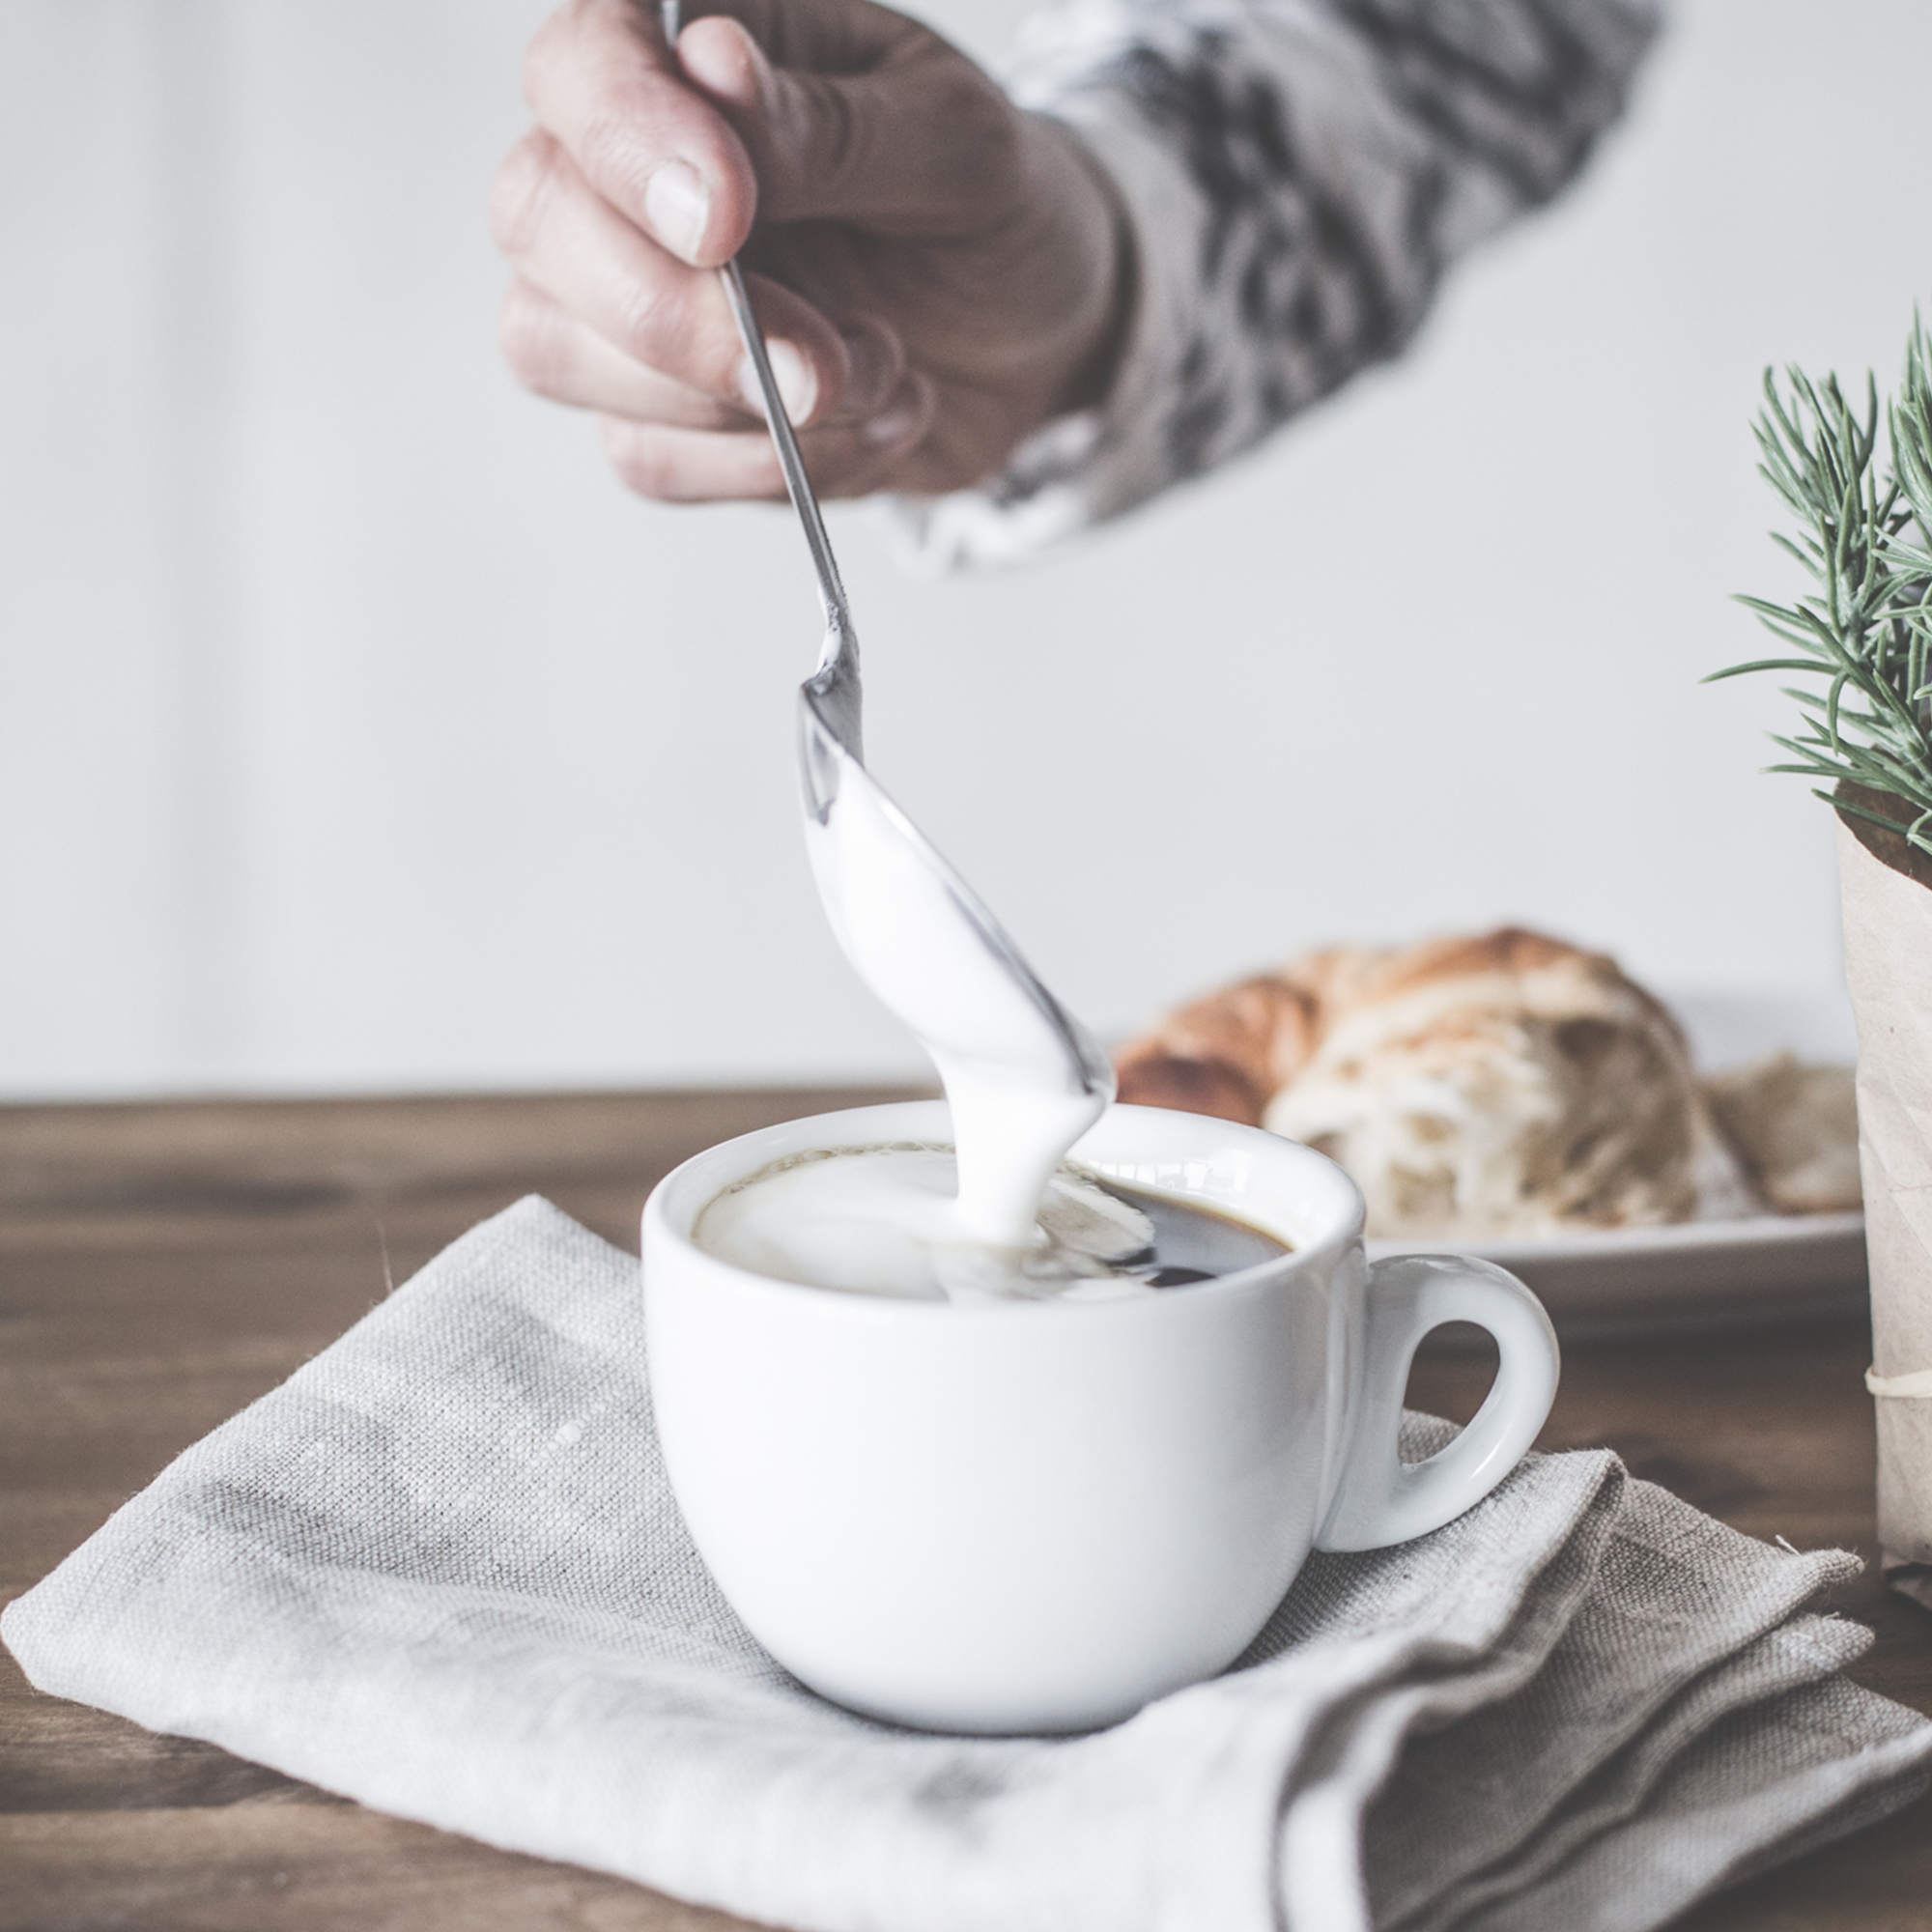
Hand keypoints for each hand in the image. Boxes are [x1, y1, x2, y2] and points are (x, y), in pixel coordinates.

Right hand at [490, 0, 1130, 502]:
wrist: (1040, 339)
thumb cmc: (993, 213)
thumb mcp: (957, 147)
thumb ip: (830, 127)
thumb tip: (715, 74)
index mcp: (693, 53)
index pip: (581, 66)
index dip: (629, 142)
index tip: (727, 219)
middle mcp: (628, 170)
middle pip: (538, 221)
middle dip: (680, 315)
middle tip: (825, 362)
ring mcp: (624, 296)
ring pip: (560, 352)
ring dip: (737, 401)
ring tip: (884, 368)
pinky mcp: (658, 412)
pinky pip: (649, 460)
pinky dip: (775, 468)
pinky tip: (871, 425)